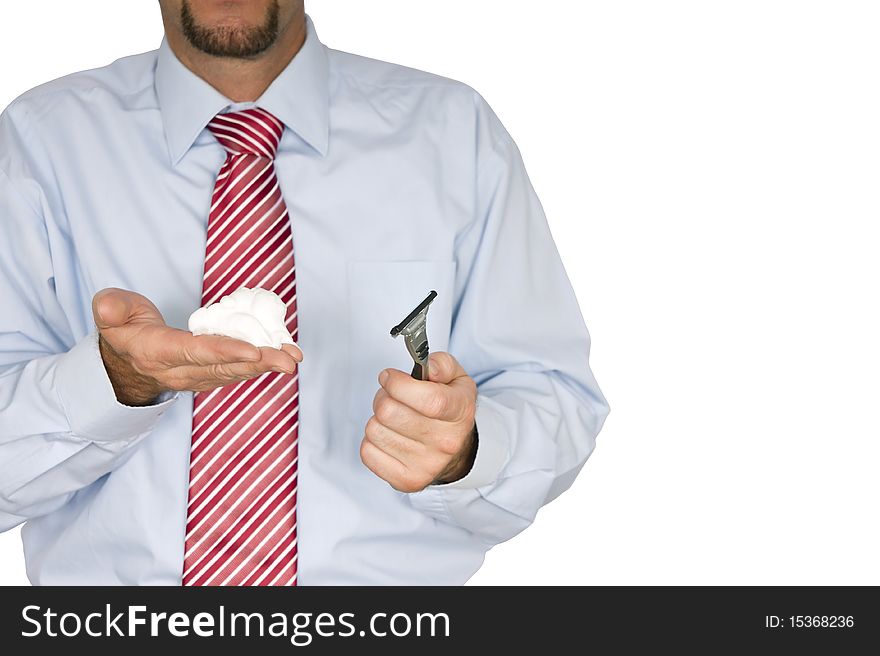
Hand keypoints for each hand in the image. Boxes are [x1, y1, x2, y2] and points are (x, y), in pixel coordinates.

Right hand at [93, 287, 302, 405]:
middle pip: (224, 366)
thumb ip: (110, 308)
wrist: (127, 363)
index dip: (225, 351)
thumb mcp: (110, 313)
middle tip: (288, 359)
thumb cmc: (123, 329)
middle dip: (259, 362)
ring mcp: (198, 375)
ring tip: (294, 357)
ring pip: (236, 371)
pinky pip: (238, 369)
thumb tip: (107, 308)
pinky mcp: (211, 374)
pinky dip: (262, 364)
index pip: (195, 352)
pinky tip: (285, 354)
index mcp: (158, 353)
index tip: (253, 350)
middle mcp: (181, 370)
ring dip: (267, 365)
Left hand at [360, 352, 477, 491]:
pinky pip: (368, 453)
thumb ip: (442, 365)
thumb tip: (428, 368)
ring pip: (375, 430)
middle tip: (391, 396)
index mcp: (459, 413)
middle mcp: (445, 443)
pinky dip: (372, 441)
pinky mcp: (406, 480)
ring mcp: (426, 465)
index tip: (389, 377)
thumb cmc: (451, 411)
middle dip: (383, 396)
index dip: (399, 384)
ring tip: (393, 418)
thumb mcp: (456, 379)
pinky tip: (389, 437)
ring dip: (377, 419)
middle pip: (390, 413)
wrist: (458, 452)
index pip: (428, 400)